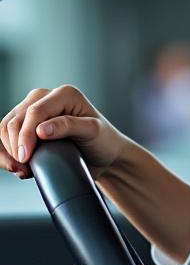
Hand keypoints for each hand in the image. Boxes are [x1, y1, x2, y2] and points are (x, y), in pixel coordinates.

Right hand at [1, 85, 129, 179]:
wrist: (105, 155)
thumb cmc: (104, 141)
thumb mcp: (93, 132)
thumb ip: (69, 126)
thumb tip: (41, 130)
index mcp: (64, 94)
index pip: (34, 112)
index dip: (25, 135)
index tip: (25, 158)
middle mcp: (45, 97)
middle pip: (16, 120)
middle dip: (14, 146)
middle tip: (23, 169)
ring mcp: (33, 109)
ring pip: (5, 127)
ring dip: (7, 151)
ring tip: (21, 170)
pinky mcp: (27, 124)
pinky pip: (6, 135)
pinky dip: (5, 151)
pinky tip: (15, 166)